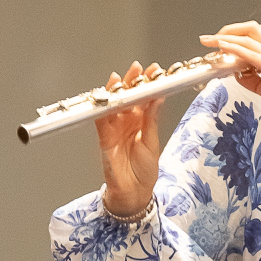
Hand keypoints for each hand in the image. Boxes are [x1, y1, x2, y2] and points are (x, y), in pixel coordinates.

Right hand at [95, 61, 163, 215]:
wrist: (134, 192)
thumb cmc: (145, 169)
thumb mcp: (152, 141)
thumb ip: (152, 119)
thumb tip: (159, 97)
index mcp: (141, 121)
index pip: (144, 97)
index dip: (147, 83)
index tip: (155, 71)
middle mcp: (127, 122)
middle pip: (127, 97)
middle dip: (131, 82)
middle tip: (138, 69)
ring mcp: (114, 129)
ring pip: (112, 106)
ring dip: (116, 92)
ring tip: (121, 79)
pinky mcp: (104, 139)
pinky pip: (101, 122)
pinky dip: (103, 110)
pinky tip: (108, 100)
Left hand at [200, 22, 260, 136]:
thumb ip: (255, 84)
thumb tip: (240, 77)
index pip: (251, 43)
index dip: (232, 42)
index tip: (215, 49)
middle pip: (251, 31)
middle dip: (228, 31)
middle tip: (211, 40)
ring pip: (250, 37)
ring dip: (227, 36)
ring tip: (211, 40)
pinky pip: (253, 55)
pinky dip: (236, 49)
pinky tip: (224, 47)